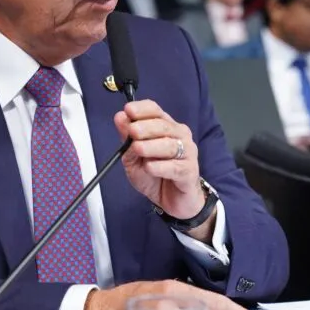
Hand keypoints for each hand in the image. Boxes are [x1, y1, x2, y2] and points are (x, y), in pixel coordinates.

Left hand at [114, 100, 206, 232]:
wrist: (173, 201)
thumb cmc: (155, 175)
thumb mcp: (133, 157)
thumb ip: (127, 138)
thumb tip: (120, 118)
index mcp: (166, 127)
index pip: (155, 110)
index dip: (142, 109)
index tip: (128, 111)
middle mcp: (180, 136)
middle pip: (164, 125)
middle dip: (146, 127)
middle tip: (132, 132)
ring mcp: (188, 153)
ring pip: (170, 145)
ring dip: (152, 146)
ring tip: (138, 149)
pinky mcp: (190, 171)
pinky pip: (175, 167)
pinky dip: (160, 166)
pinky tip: (150, 167)